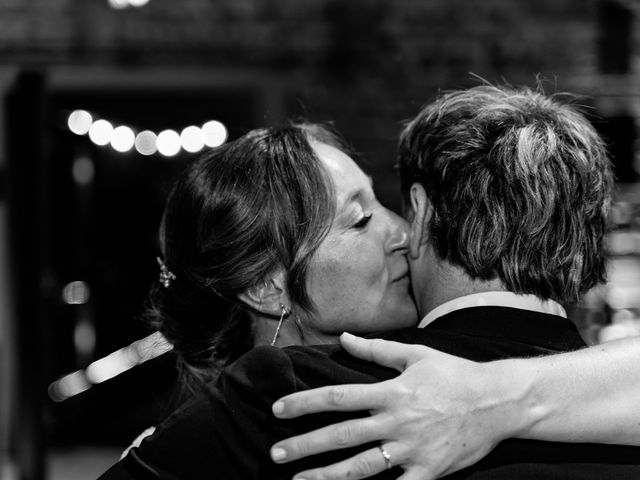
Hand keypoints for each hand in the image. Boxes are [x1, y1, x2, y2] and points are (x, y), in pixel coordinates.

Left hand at [270, 333, 519, 479]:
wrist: (497, 401)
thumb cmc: (454, 374)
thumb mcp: (415, 354)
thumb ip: (376, 349)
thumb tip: (343, 338)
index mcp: (390, 392)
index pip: (336, 397)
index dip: (304, 403)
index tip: (278, 409)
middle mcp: (395, 422)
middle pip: (341, 435)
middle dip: (305, 445)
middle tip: (275, 453)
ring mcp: (411, 450)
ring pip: (361, 467)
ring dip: (327, 476)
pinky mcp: (428, 471)